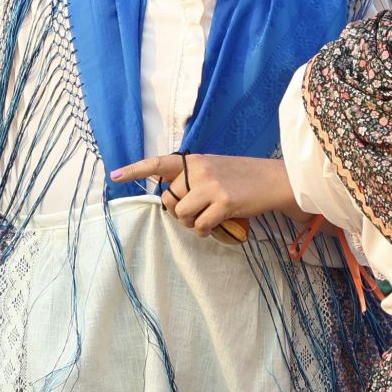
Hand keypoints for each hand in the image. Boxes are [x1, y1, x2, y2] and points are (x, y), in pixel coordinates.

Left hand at [108, 153, 256, 240]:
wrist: (275, 180)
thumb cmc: (244, 176)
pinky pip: (201, 225)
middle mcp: (200, 170)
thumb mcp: (215, 168)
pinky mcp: (224, 202)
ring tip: (208, 218)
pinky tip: (216, 226)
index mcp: (196, 161)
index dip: (136, 170)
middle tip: (197, 211)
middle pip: (170, 199)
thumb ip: (192, 177)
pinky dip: (205, 231)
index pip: (159, 163)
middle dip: (179, 212)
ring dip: (192, 223)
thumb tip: (170, 196)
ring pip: (182, 214)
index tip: (115, 176)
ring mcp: (211, 186)